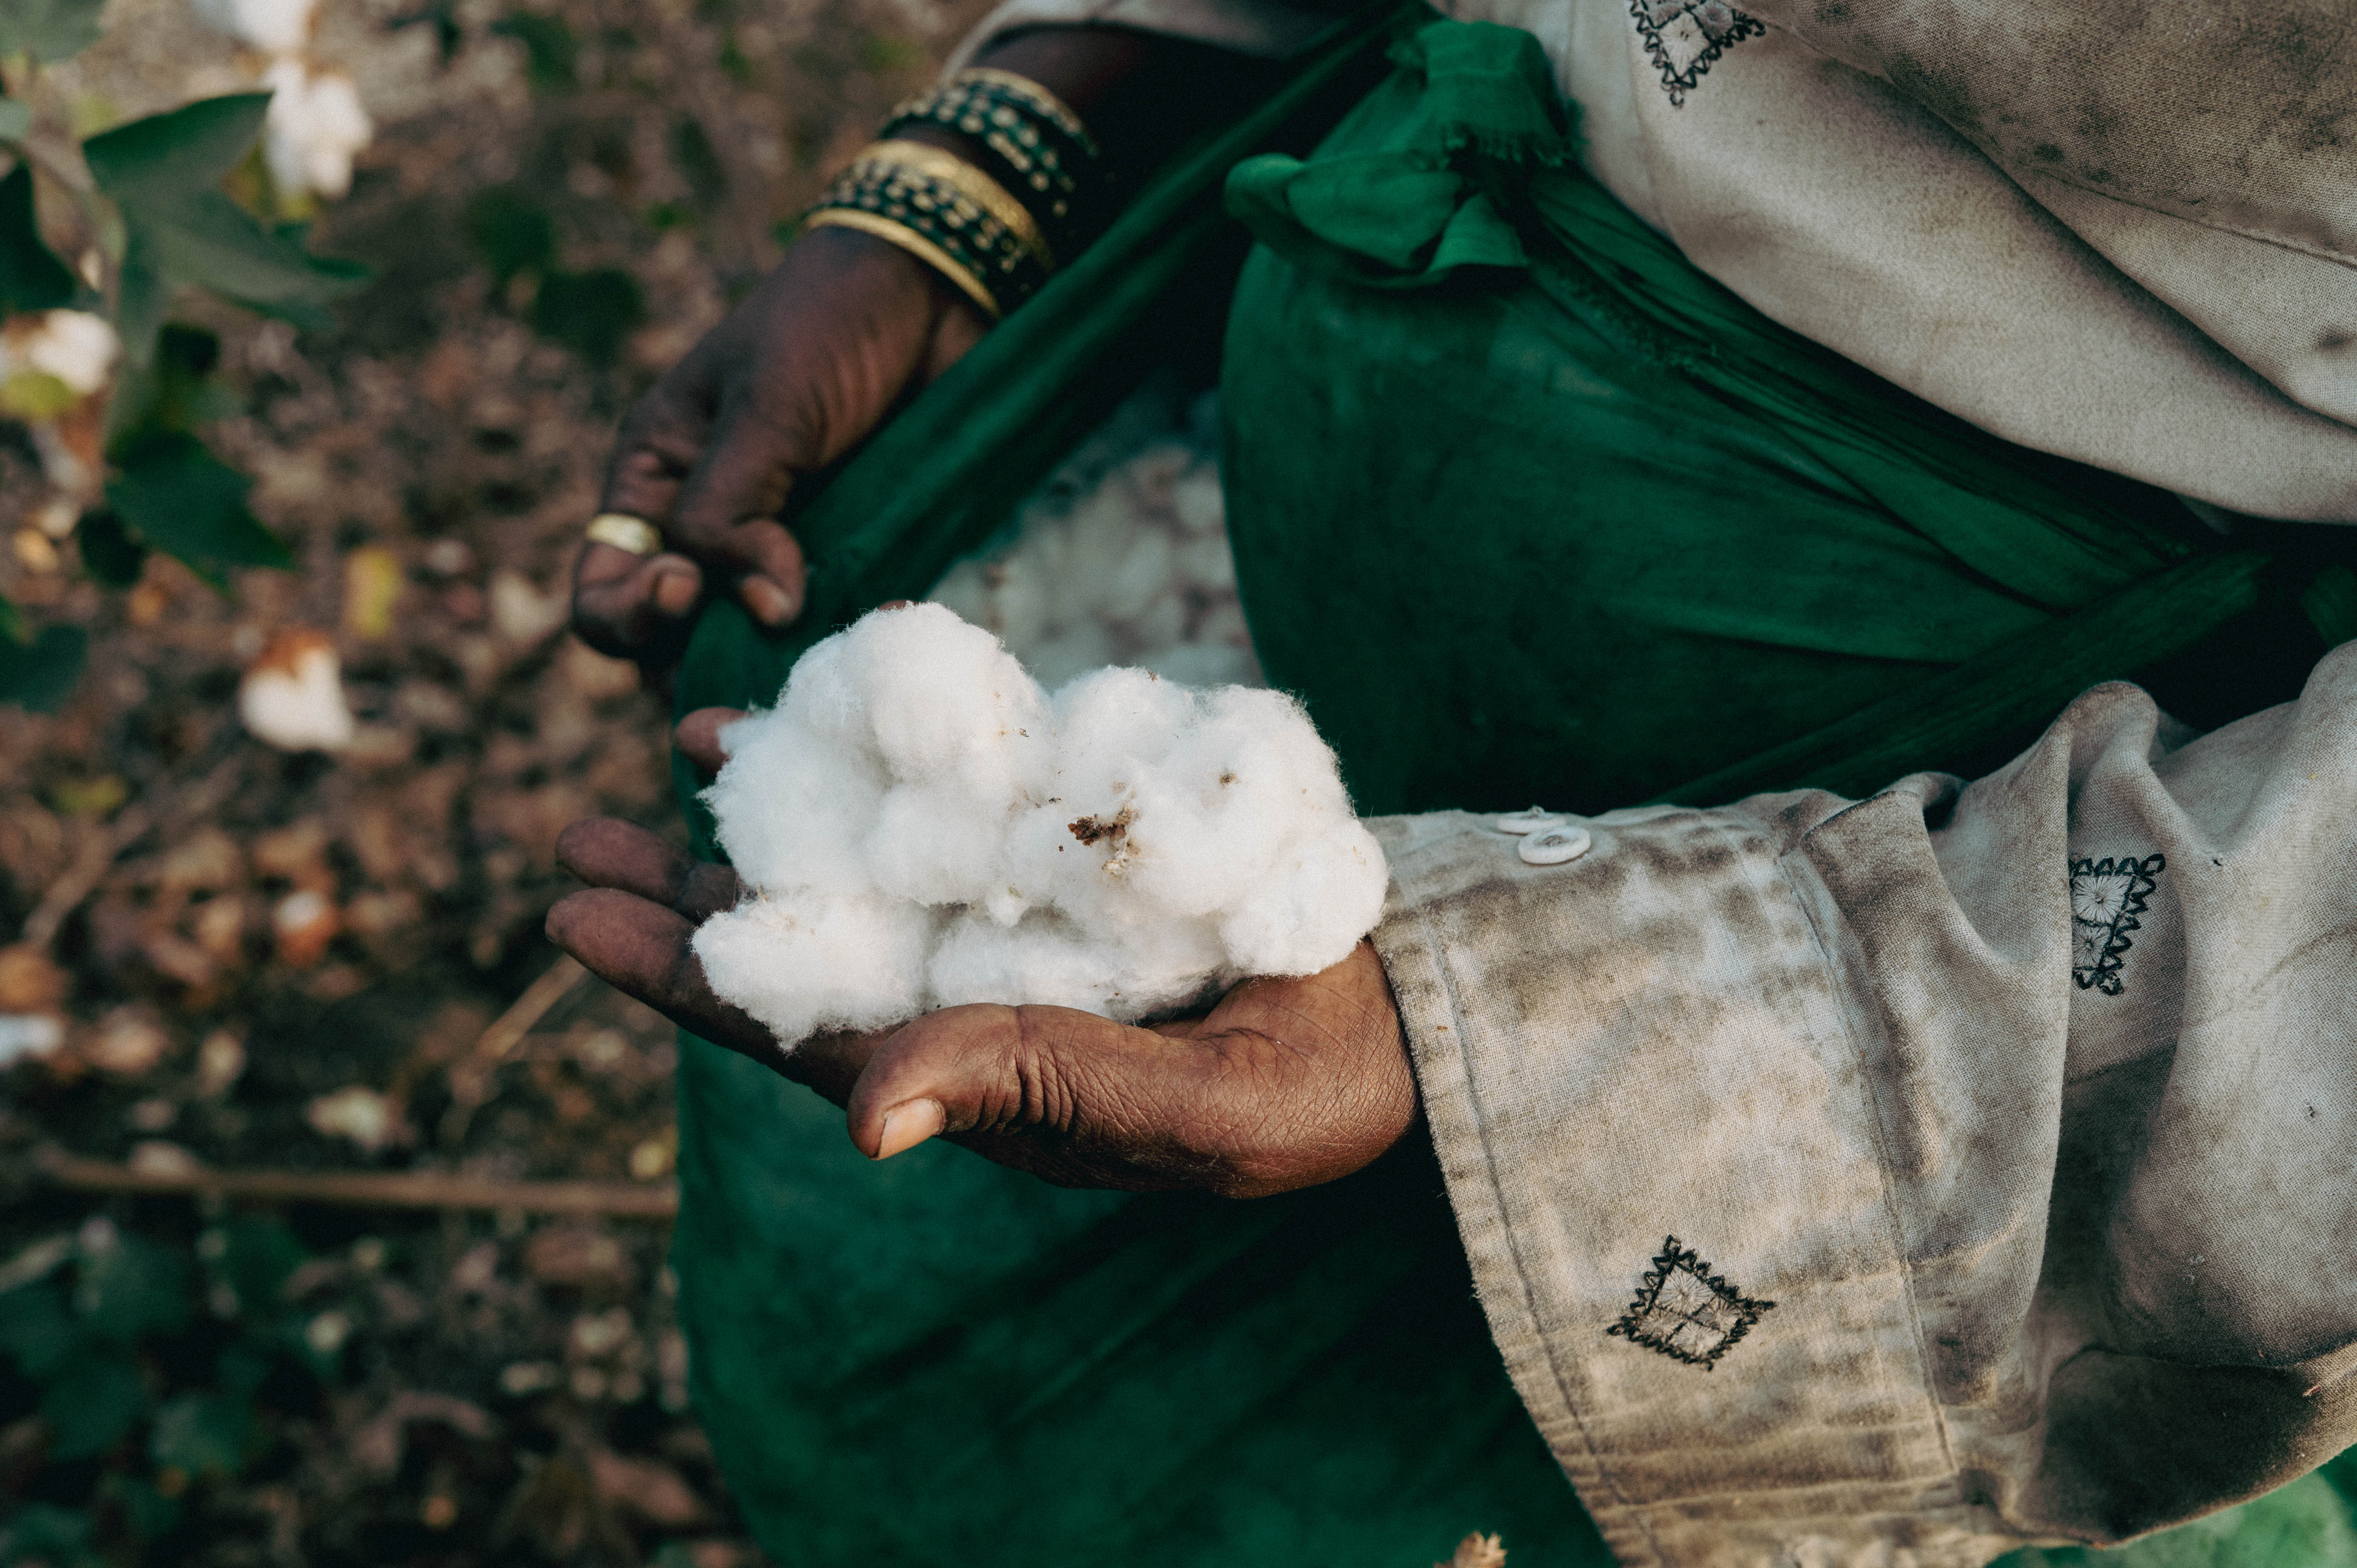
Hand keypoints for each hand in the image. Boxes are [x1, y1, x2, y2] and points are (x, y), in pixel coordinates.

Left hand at [543, 708, 1418, 1196]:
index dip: (689, 980)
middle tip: (573, 843)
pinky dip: (888, 751)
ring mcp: (1021, 919)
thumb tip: (861, 1119)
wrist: (1410, 1014)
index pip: (804, 1031)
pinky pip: (953, 798)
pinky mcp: (1071, 852)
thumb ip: (1040, 1092)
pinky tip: (828, 702)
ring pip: (866, 861)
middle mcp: (979, 994)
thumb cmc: (1311, 1089)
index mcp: (984, 1075)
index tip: (578, 920)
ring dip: (771, 811)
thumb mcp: (1193, 1109)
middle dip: (692, 898)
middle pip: (806, 943)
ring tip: (676, 746)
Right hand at [571, 228, 988, 674]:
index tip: (685, 591)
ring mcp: (783, 553)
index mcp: (655, 484)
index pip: (606, 593)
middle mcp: (708, 531)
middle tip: (758, 659)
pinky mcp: (852, 562)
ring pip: (759, 651)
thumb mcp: (765, 406)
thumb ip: (734, 512)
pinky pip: (836, 629)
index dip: (630, 618)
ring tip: (822, 663)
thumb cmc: (831, 324)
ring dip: (783, 671)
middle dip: (704, 668)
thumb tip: (761, 614)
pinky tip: (882, 628)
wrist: (936, 290)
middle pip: (677, 645)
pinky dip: (851, 646)